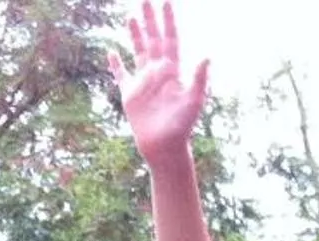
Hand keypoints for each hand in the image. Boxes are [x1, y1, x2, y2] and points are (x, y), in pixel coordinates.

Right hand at [111, 2, 209, 165]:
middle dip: (150, 20)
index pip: (170, 40)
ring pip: (138, 52)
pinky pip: (121, 75)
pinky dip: (116, 64)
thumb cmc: (182, 126)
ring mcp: (143, 82)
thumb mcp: (193, 101)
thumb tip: (207, 56)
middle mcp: (158, 72)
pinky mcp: (130, 94)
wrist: (165, 147)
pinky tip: (111, 53)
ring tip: (131, 17)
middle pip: (153, 40)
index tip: (166, 2)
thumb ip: (199, 79)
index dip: (168, 21)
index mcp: (173, 71)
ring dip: (135, 35)